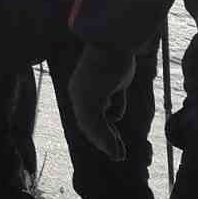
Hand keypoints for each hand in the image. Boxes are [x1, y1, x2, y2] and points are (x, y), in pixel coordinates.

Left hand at [69, 44, 135, 159]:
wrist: (114, 42)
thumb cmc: (117, 57)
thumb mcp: (116, 81)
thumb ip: (113, 97)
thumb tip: (114, 114)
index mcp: (83, 88)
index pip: (89, 114)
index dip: (101, 129)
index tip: (115, 140)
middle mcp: (78, 93)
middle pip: (89, 123)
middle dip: (104, 139)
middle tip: (117, 154)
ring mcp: (82, 97)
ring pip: (92, 127)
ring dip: (106, 144)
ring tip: (118, 156)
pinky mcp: (89, 100)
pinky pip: (97, 126)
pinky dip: (107, 140)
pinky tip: (116, 151)